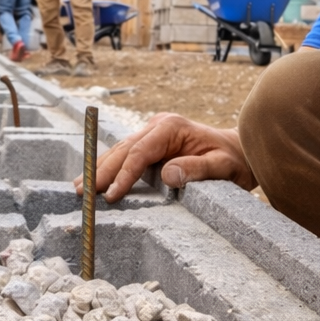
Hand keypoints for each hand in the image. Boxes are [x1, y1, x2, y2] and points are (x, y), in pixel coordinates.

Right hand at [74, 113, 254, 201]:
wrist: (239, 151)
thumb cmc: (233, 160)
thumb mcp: (222, 167)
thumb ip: (197, 169)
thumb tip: (168, 175)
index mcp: (171, 127)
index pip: (140, 152)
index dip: (123, 174)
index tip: (111, 195)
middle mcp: (157, 125)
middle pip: (123, 149)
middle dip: (102, 171)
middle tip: (82, 192)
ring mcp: (152, 132)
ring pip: (120, 150)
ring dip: (100, 169)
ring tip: (80, 187)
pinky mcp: (151, 143)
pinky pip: (126, 155)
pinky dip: (110, 167)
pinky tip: (95, 179)